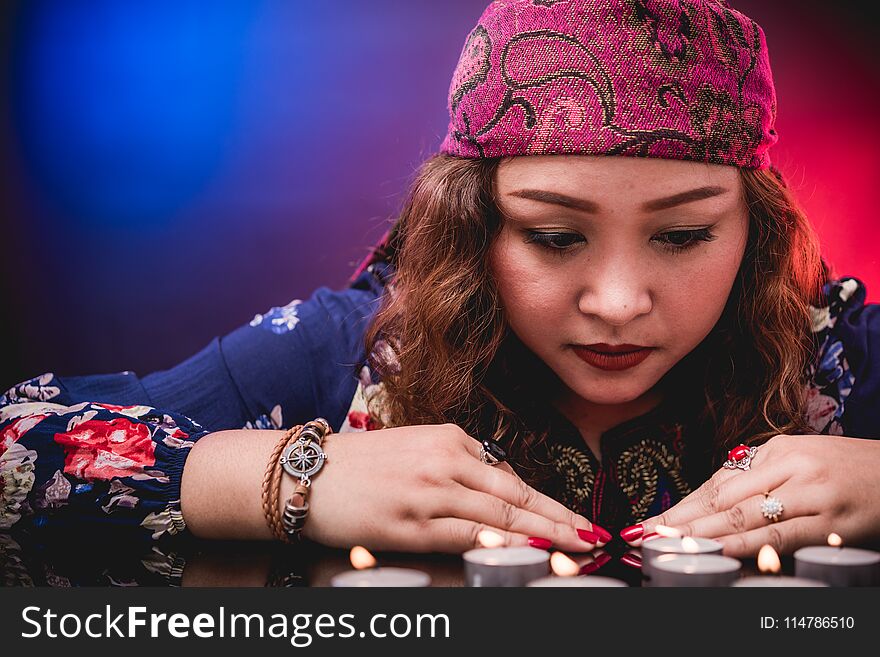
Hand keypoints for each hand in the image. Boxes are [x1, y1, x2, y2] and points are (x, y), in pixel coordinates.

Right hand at [303, 423, 607, 552]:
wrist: (306, 473)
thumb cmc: (359, 464)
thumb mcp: (414, 448)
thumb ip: (456, 465)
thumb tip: (497, 492)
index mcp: (448, 438)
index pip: (510, 475)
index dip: (547, 501)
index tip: (576, 517)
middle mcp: (445, 460)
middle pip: (515, 495)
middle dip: (559, 518)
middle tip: (594, 536)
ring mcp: (430, 492)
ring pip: (500, 516)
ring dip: (543, 534)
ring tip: (576, 548)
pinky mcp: (412, 523)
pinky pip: (468, 536)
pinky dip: (503, 545)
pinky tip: (528, 552)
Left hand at [622, 434, 879, 556]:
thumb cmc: (842, 469)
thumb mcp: (797, 459)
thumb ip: (755, 478)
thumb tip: (706, 504)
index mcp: (776, 451)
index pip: (717, 484)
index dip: (680, 507)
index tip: (647, 523)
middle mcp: (790, 468)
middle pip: (724, 500)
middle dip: (682, 523)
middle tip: (645, 537)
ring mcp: (811, 496)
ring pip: (748, 518)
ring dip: (706, 535)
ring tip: (672, 547)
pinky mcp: (833, 524)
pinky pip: (784, 536)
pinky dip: (750, 546)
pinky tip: (723, 553)